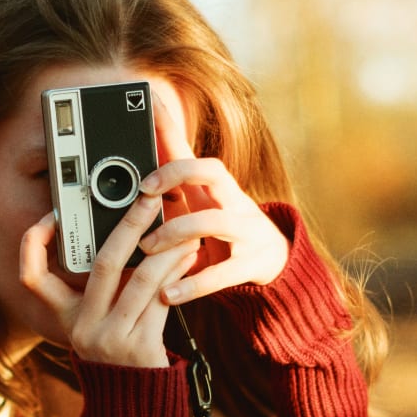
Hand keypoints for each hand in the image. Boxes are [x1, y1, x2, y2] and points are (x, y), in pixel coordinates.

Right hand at [20, 195, 198, 367]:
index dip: (33, 244)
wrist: (133, 405)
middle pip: (102, 264)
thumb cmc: (118, 351)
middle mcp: (82, 327)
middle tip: (149, 198)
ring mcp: (109, 339)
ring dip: (167, 250)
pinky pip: (161, 300)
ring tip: (185, 231)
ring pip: (140, 279)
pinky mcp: (139, 348)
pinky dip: (177, 274)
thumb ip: (103, 287)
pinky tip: (188, 259)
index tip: (51, 216)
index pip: (32, 277)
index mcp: (64, 316)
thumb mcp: (98, 321)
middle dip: (129, 224)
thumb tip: (129, 234)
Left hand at [136, 97, 288, 304]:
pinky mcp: (250, 264)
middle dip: (175, 174)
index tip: (146, 122)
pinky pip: (220, 274)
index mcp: (217, 187)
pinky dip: (191, 285)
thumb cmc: (226, 227)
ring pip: (212, 221)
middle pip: (210, 171)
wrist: (276, 261)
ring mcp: (246, 231)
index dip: (171, 136)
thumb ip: (173, 181)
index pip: (193, 150)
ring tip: (147, 249)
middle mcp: (233, 201)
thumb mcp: (201, 202)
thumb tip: (140, 153)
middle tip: (145, 192)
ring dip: (174, 233)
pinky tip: (168, 294)